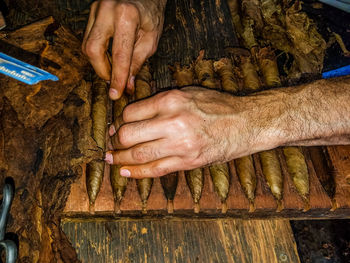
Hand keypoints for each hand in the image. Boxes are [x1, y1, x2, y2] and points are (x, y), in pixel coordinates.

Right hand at [82, 0, 165, 98]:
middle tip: (114, 81)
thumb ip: (137, 63)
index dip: (117, 78)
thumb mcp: (151, 40)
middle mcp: (107, 10)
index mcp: (127, 16)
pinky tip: (109, 57)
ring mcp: (96, 9)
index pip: (119, 55)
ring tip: (114, 69)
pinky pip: (88, 38)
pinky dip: (98, 53)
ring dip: (99, 63)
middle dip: (102, 71)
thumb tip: (127, 86)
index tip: (116, 94)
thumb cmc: (152, 15)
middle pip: (93, 50)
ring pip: (87, 45)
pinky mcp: (92, 11)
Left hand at [104, 87, 276, 177]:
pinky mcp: (189, 162)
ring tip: (112, 159)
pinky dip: (137, 173)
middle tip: (112, 143)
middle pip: (129, 134)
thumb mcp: (188, 93)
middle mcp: (173, 122)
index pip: (131, 113)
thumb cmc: (217, 106)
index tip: (116, 126)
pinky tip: (125, 172)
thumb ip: (161, 103)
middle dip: (116, 140)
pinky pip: (157, 170)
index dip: (118, 121)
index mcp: (171, 101)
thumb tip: (134, 115)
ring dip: (121, 159)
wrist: (246, 123)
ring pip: (140, 155)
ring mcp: (181, 145)